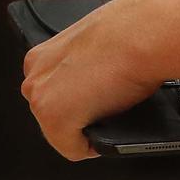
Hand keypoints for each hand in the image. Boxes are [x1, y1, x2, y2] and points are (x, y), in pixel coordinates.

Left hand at [21, 0, 168, 160]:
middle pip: (54, 113)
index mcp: (40, 57)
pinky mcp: (55, 121)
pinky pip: (73, 149)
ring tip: (112, 110)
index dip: (78, 99)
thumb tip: (97, 76)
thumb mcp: (99, 43)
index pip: (52, 92)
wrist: (144, 33)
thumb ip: (85, 62)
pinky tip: (111, 124)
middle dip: (79, 113)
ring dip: (85, 127)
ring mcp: (41, 100)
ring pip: (61, 132)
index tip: (95, 97)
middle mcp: (35, 78)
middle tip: (107, 102)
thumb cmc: (132, 30)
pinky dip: (93, 145)